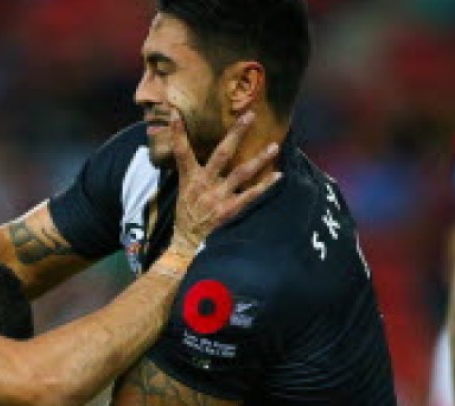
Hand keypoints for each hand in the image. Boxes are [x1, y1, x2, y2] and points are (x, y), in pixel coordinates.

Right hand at [169, 110, 281, 254]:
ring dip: (259, 158)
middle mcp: (204, 184)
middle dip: (236, 133)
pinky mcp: (230, 210)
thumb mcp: (183, 191)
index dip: (177, 132)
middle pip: (221, 154)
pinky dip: (265, 185)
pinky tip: (278, 175)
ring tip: (275, 145)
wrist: (187, 242)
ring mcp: (218, 197)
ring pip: (241, 173)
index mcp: (189, 178)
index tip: (175, 112)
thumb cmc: (186, 214)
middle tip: (250, 115)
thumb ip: (190, 171)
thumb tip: (193, 152)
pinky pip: (251, 194)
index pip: (181, 151)